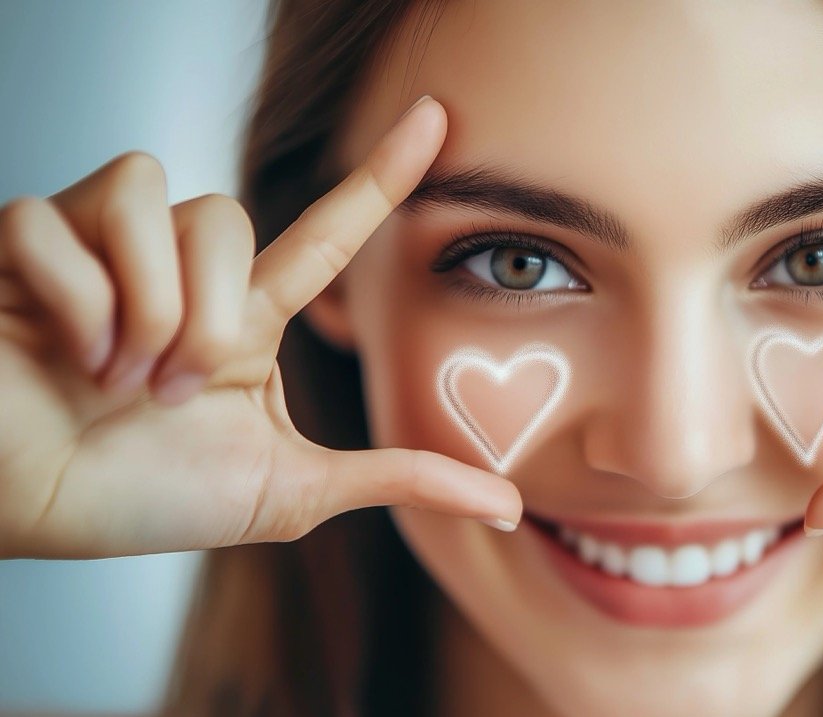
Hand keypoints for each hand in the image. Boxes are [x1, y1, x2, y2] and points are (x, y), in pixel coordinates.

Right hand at [0, 96, 520, 558]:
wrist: (30, 514)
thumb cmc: (143, 498)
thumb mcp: (288, 491)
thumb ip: (393, 480)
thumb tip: (505, 504)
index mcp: (244, 318)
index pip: (327, 232)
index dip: (382, 175)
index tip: (438, 117)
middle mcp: (180, 269)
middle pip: (228, 215)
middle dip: (205, 316)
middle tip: (172, 391)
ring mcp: (100, 250)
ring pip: (154, 199)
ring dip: (144, 306)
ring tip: (114, 376)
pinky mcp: (21, 245)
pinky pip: (52, 220)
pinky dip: (70, 300)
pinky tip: (61, 352)